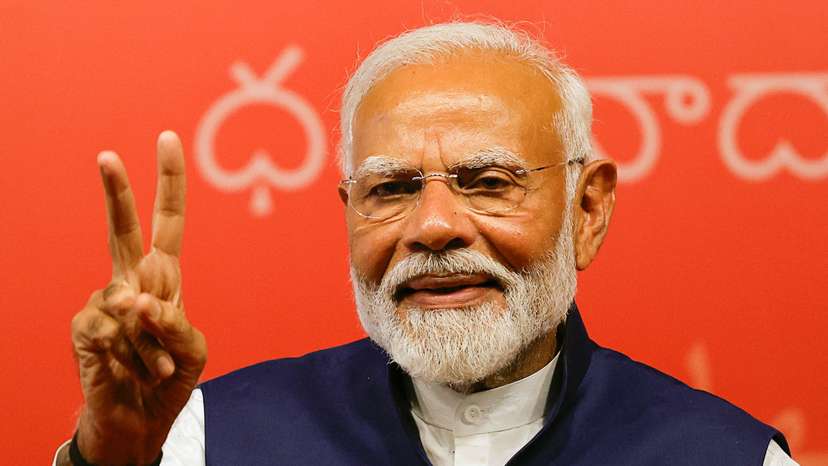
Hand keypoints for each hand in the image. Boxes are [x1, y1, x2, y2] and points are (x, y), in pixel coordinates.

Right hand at [67, 131, 206, 464]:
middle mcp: (131, 281)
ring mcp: (104, 303)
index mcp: (164, 276)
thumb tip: (135, 301)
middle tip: (106, 156)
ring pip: (131, 303)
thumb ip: (174, 322)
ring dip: (153, 342)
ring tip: (155, 367)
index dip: (169, 183)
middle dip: (117, 193)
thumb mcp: (192, 349)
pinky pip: (115, 330)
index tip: (167, 139)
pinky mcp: (84, 327)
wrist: (139, 421)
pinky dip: (135, 354)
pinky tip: (135, 371)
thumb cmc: (170, 377)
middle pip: (123, 229)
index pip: (167, 222)